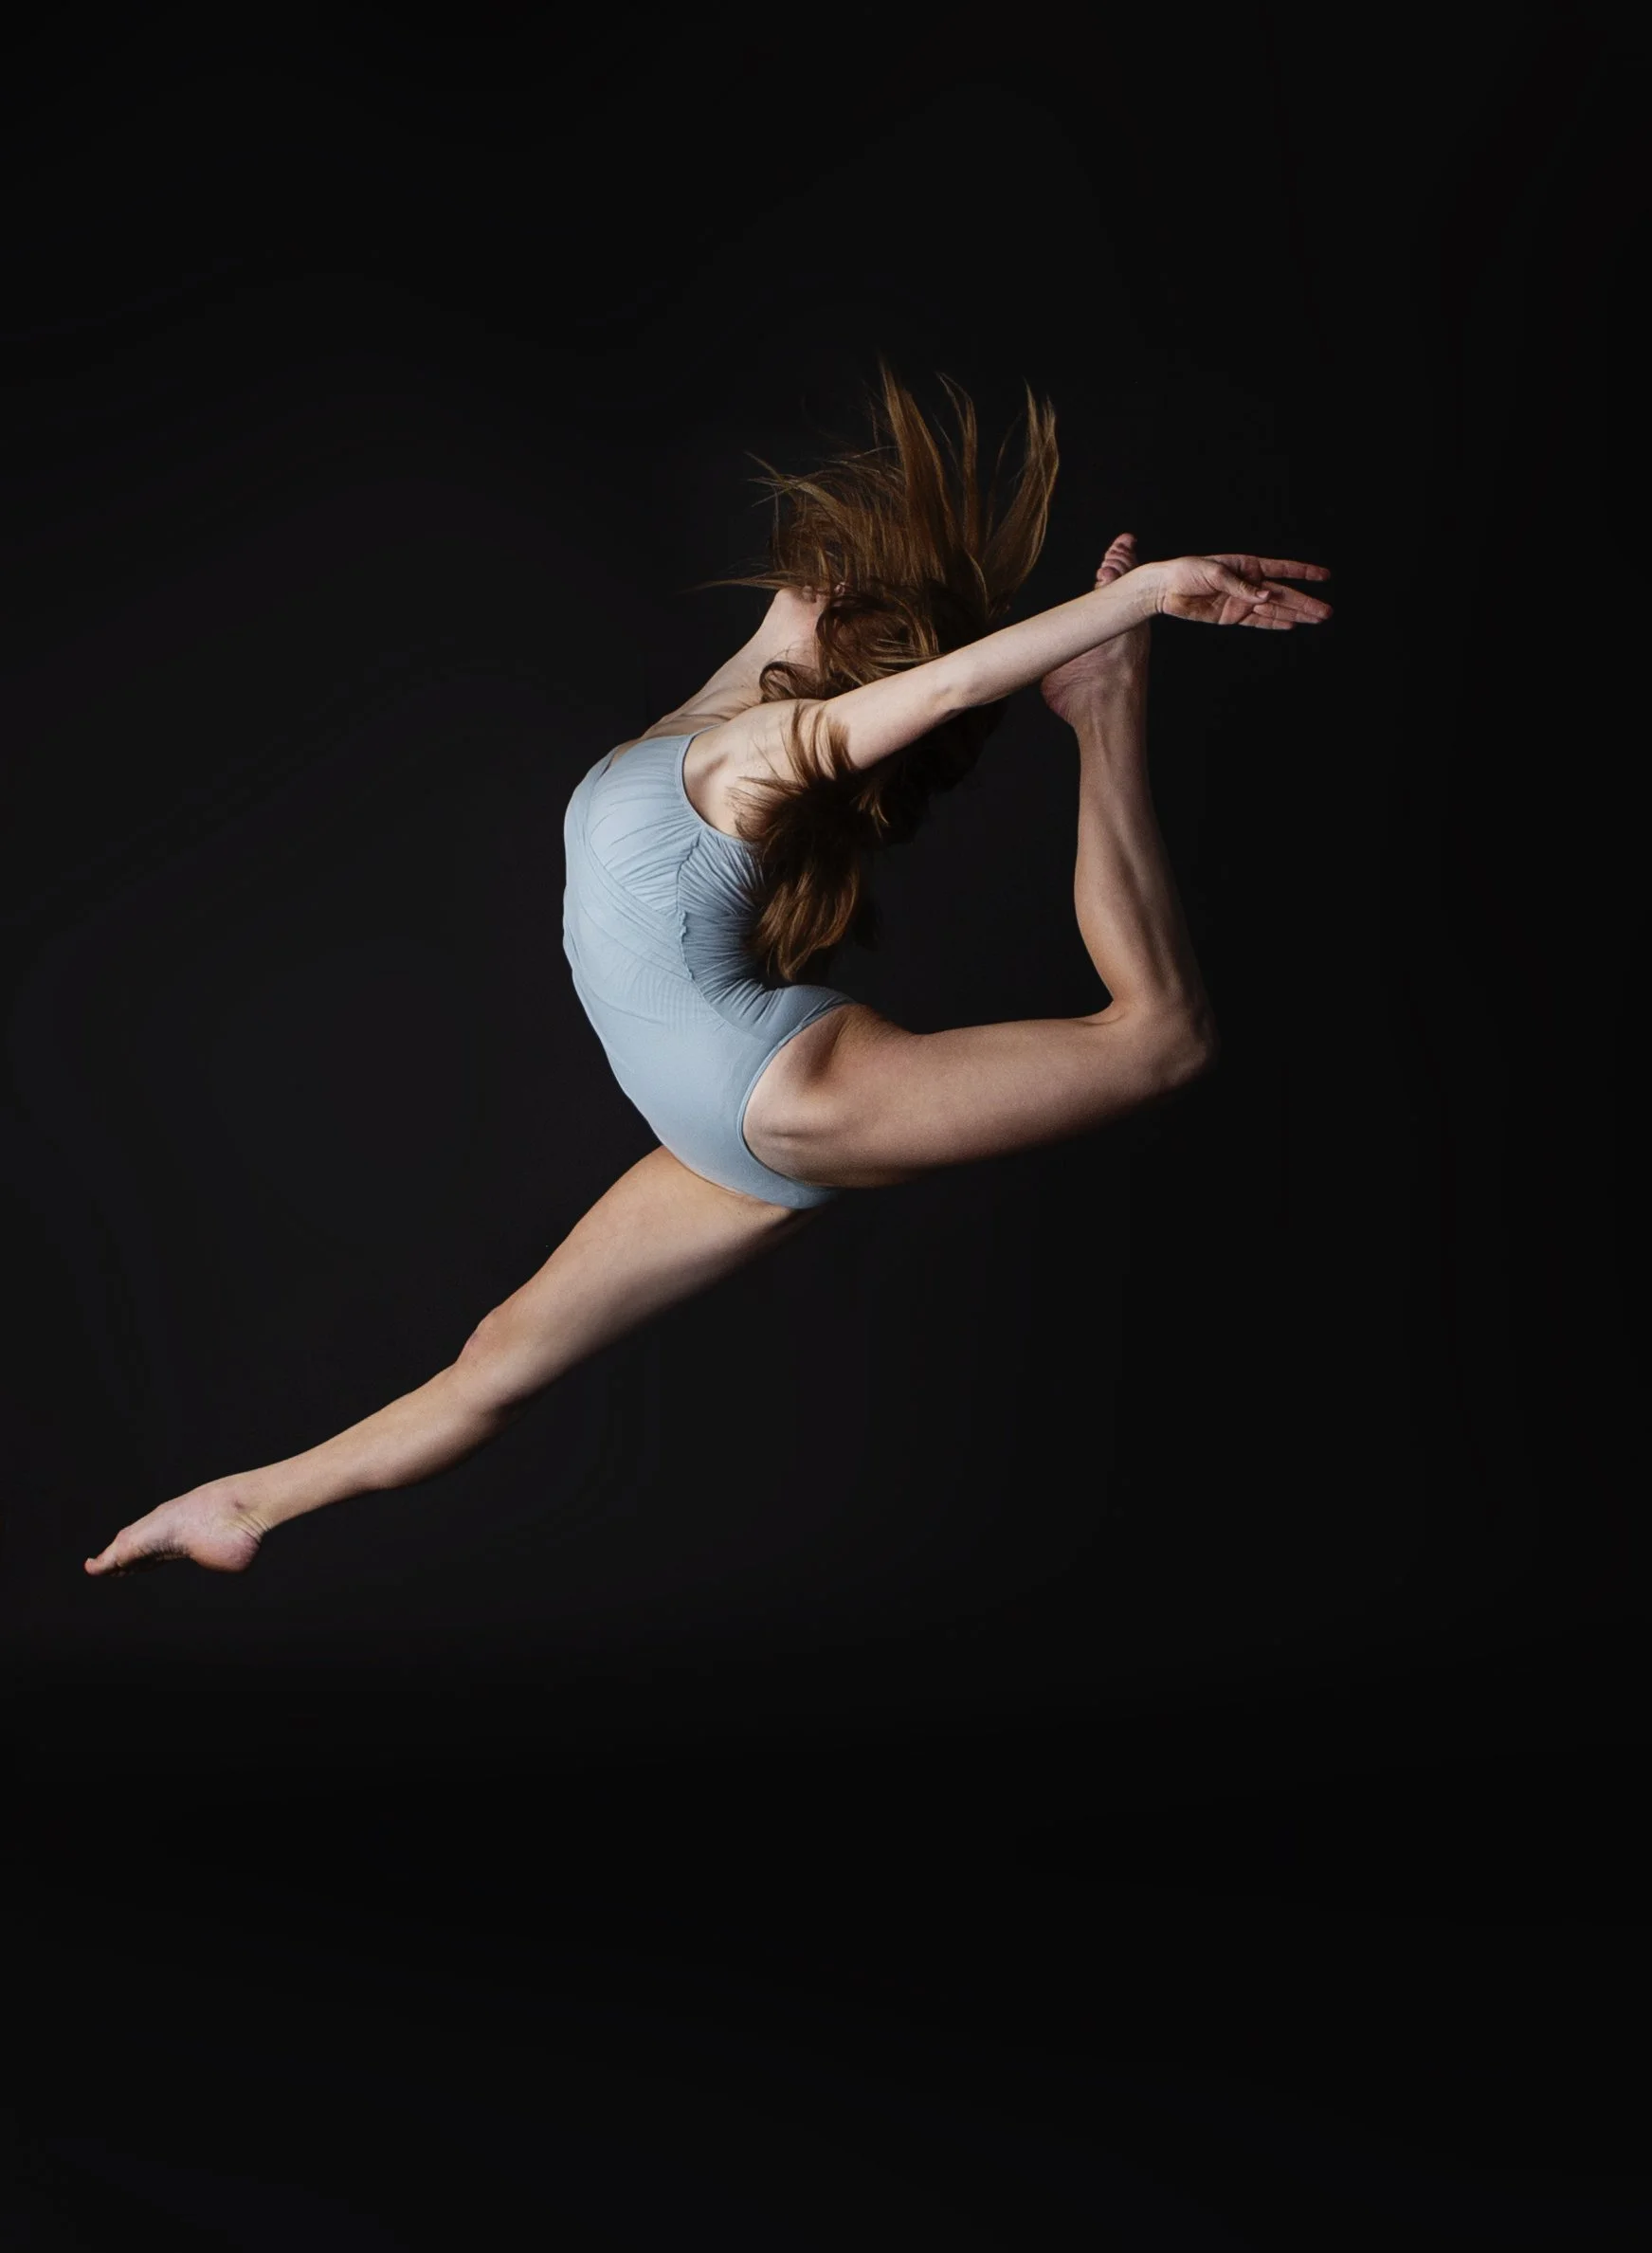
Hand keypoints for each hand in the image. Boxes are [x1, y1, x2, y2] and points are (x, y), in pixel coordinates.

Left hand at [1149, 554, 1331, 629]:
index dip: (1303, 573)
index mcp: (1248, 565)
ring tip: (1317, 619)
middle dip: (1305, 603)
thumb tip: (1265, 597)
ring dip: (1296, 615)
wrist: (1165, 589)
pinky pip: (1258, 622)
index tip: (1324, 576)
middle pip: (1283, 595)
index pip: (1282, 569)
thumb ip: (1240, 586)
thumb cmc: (1187, 572)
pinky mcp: (1232, 616)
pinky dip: (1274, 624)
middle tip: (1326, 612)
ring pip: (1275, 611)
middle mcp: (1249, 583)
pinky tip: (1292, 625)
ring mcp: (1242, 601)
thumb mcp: (1213, 573)